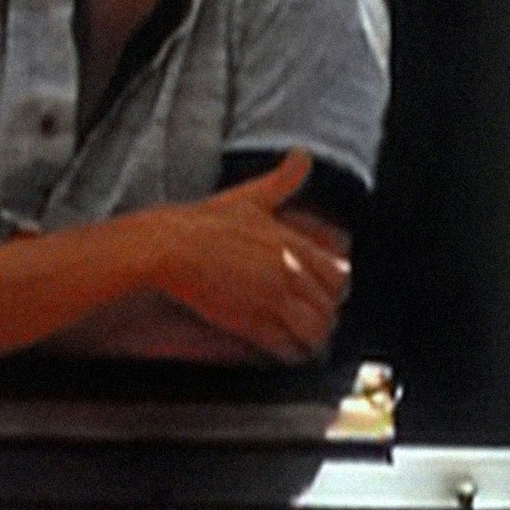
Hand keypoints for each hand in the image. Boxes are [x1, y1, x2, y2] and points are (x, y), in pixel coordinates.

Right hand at [140, 155, 350, 359]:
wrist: (169, 247)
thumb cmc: (204, 222)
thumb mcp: (250, 197)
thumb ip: (282, 180)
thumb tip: (303, 156)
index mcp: (292, 244)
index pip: (340, 274)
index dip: (337, 288)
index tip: (328, 293)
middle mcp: (288, 273)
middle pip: (331, 305)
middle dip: (328, 315)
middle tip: (319, 320)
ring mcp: (271, 300)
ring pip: (314, 330)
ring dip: (313, 339)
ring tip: (307, 343)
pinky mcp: (250, 323)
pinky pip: (286, 347)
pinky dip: (291, 353)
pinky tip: (287, 353)